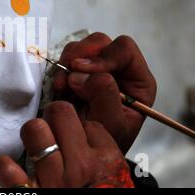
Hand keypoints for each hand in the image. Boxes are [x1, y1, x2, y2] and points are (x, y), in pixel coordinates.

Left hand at [0, 102, 134, 187]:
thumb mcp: (113, 177)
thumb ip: (100, 152)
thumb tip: (81, 129)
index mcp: (106, 163)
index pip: (88, 122)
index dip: (78, 127)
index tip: (73, 136)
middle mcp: (80, 169)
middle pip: (60, 112)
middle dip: (53, 117)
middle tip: (52, 130)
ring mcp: (53, 181)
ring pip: (34, 129)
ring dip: (31, 134)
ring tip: (34, 146)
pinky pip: (6, 167)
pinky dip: (3, 166)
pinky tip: (11, 170)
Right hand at [53, 32, 156, 152]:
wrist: (83, 152)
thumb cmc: (104, 143)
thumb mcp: (111, 123)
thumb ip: (104, 96)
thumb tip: (80, 73)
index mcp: (136, 80)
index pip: (125, 50)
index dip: (103, 56)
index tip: (81, 70)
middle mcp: (117, 70)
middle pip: (100, 42)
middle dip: (80, 56)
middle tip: (67, 77)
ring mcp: (95, 68)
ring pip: (81, 46)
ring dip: (67, 62)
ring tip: (62, 86)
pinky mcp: (76, 72)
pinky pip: (65, 57)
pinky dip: (58, 68)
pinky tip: (59, 87)